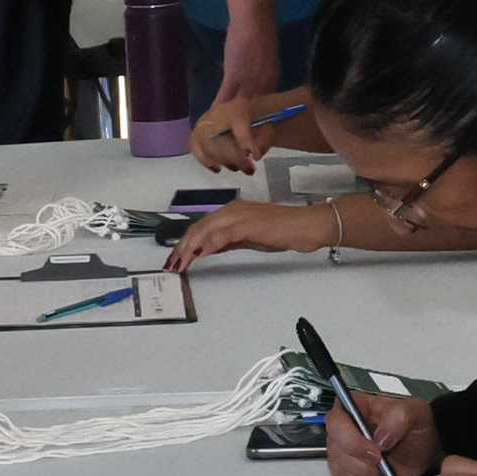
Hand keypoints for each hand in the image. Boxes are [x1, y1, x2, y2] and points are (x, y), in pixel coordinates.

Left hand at [172, 196, 335, 266]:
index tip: (175, 259)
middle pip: (198, 228)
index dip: (184, 243)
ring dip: (190, 248)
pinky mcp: (249, 223)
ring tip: (180, 264)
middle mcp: (232, 210)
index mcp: (231, 212)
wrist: (305, 226)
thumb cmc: (282, 231)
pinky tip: (199, 254)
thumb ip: (227, 241)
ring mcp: (240, 215)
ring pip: (206, 229)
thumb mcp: (248, 239)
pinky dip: (209, 244)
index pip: (200, 227)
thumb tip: (207, 249)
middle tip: (171, 265)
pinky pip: (224, 233)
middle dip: (181, 247)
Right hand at [189, 83, 280, 172]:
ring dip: (225, 162)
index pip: (238, 123)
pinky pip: (197, 150)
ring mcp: (204, 124)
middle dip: (237, 158)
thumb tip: (257, 154)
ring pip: (209, 146)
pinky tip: (218, 168)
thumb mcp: (266, 124)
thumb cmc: (253, 120)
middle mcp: (217, 113)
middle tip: (250, 169)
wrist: (239, 113)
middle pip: (221, 138)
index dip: (246, 141)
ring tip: (238, 168)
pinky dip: (207, 161)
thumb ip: (265, 138)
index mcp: (238, 108)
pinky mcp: (196, 134)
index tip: (255, 156)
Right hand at [321, 386, 438, 475]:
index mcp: (354, 406)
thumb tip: (381, 438)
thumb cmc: (415, 427)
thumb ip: (399, 418)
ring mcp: (340, 452)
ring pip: (339, 470)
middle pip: (336, 450)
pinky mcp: (344, 474)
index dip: (352, 440)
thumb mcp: (415, 413)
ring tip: (383, 469)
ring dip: (364, 475)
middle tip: (384, 463)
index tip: (376, 453)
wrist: (422, 451)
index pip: (337, 422)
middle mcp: (342, 429)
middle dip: (362, 463)